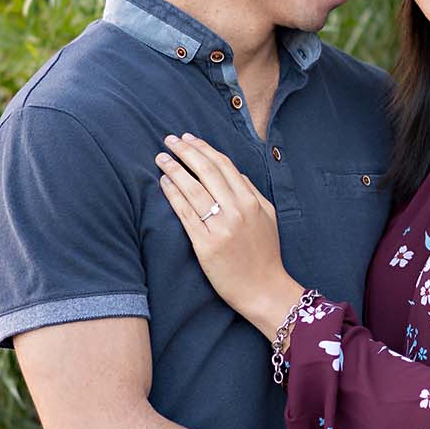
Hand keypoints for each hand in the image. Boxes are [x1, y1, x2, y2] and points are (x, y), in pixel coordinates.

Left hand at [156, 133, 300, 337]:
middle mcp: (237, 210)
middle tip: (170, 140)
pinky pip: (186, 214)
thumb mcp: (268, 218)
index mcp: (252, 201)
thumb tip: (236, 173)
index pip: (224, 166)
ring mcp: (221, 228)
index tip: (189, 139)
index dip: (204, 149)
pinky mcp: (206, 245)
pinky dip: (173, 195)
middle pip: (207, 172)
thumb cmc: (265, 255)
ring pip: (193, 189)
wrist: (264, 289)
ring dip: (175, 169)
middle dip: (186, 151)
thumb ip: (252, 193)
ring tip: (161, 158)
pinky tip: (164, 183)